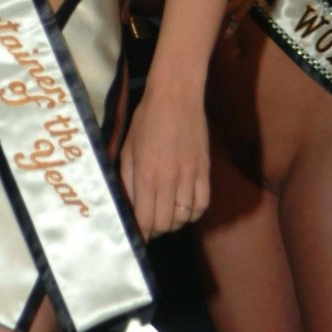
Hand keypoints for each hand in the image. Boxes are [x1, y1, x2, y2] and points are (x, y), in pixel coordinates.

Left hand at [119, 82, 209, 237]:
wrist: (176, 96)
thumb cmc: (146, 120)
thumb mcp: (128, 148)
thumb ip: (127, 179)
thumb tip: (127, 207)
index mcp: (146, 173)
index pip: (145, 218)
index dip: (141, 232)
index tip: (138, 235)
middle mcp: (168, 178)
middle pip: (165, 222)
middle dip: (156, 228)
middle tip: (151, 222)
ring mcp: (190, 175)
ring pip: (184, 217)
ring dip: (174, 221)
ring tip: (166, 214)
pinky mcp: (205, 170)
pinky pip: (203, 204)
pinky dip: (193, 213)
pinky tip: (185, 207)